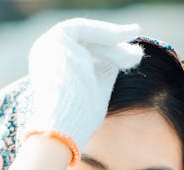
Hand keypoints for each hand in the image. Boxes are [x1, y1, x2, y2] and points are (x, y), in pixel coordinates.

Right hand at [25, 18, 143, 149]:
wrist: (64, 126)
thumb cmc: (80, 119)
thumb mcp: (97, 91)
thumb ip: (105, 73)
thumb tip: (124, 57)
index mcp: (52, 70)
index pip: (82, 52)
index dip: (109, 52)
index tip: (131, 57)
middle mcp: (45, 55)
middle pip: (87, 42)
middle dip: (115, 47)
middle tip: (138, 54)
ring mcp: (49, 45)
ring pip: (89, 35)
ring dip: (114, 45)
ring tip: (135, 56)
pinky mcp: (56, 38)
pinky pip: (87, 29)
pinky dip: (107, 32)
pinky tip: (126, 36)